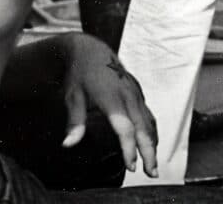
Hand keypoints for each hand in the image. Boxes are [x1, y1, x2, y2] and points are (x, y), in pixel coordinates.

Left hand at [59, 34, 157, 176]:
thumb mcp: (72, 96)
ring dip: (153, 144)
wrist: (91, 50)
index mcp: (112, 97)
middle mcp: (128, 95)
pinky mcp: (138, 92)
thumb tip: (68, 144)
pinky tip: (152, 143)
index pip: (125, 127)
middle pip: (143, 127)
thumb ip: (74, 121)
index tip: (130, 167)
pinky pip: (149, 114)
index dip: (129, 148)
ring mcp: (135, 93)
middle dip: (149, 151)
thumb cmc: (79, 75)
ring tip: (154, 166)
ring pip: (149, 122)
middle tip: (152, 173)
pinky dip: (152, 131)